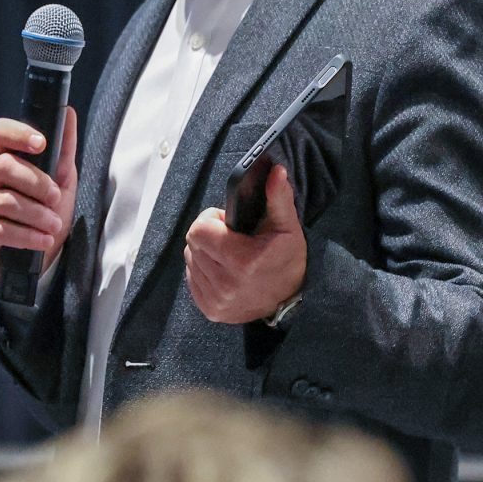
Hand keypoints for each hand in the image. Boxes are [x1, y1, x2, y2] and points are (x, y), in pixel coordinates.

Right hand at [0, 107, 77, 283]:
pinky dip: (26, 236)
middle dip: (36, 182)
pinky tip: (42, 241)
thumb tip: (68, 112)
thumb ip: (64, 149)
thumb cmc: (50, 212)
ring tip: (54, 225)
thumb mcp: (63, 180)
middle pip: (4, 166)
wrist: (45, 257)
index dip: (17, 133)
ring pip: (5, 200)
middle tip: (56, 199)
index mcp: (5, 159)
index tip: (42, 144)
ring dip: (36, 214)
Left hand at [184, 164, 306, 322]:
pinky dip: (203, 270)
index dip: (211, 220)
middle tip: (229, 238)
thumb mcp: (287, 226)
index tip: (227, 223)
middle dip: (208, 235)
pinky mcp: (211, 310)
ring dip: (204, 253)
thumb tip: (276, 171)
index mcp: (242, 261)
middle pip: (192, 244)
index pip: (198, 230)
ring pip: (190, 260)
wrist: (292, 301)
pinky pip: (192, 279)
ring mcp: (216, 300)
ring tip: (227, 254)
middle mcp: (226, 284)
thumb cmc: (288, 258)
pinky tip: (223, 270)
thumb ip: (278, 197)